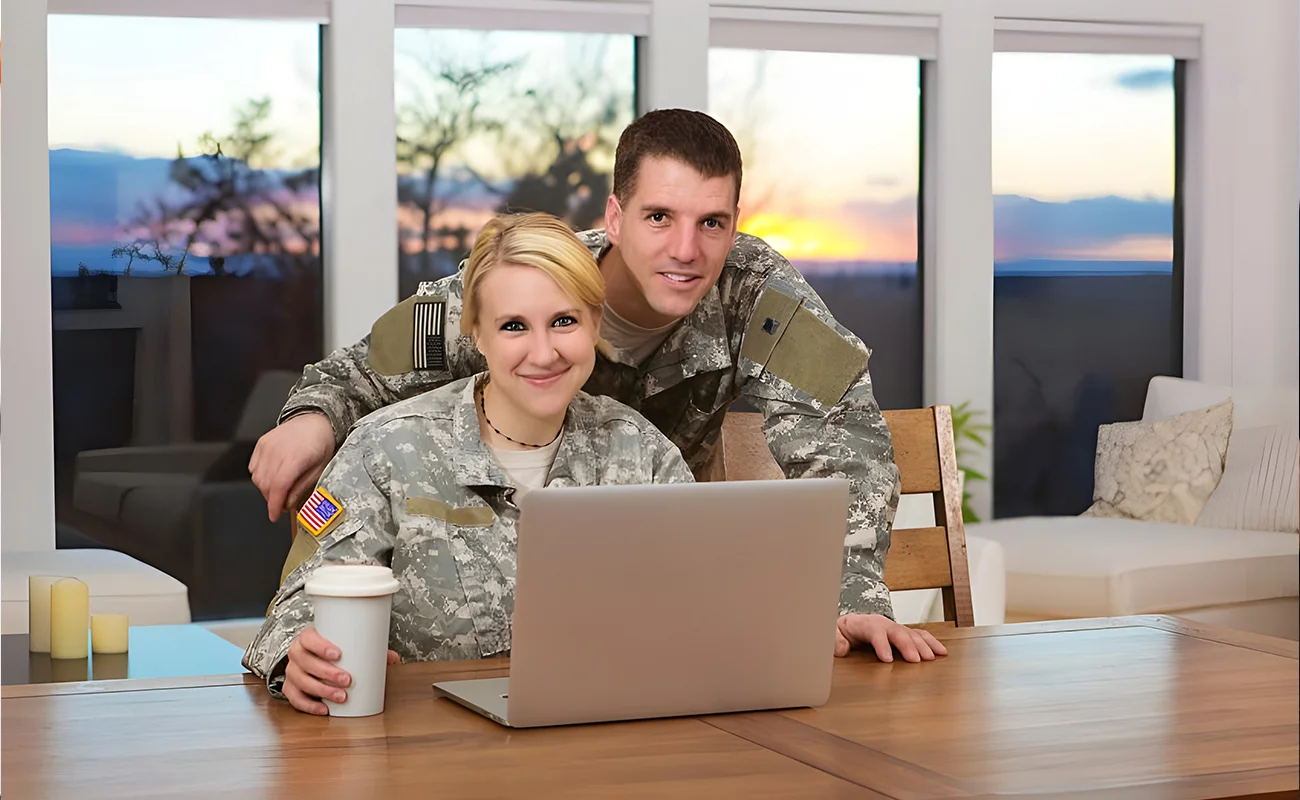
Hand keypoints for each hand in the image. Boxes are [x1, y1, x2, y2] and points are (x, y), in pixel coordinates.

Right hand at [249, 411, 336, 522]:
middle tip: (283, 503)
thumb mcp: (320, 468)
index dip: (274, 505)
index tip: (274, 516)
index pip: (278, 487)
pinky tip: (272, 477)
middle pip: (266, 485)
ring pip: (257, 478)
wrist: (314, 420)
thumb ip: (302, 487)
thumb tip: (288, 503)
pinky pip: (253, 467)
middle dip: (272, 499)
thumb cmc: (320, 443)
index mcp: (295, 458)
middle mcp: (277, 451)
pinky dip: (260, 476)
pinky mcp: (261, 443)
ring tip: (280, 489)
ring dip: (266, 489)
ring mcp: (266, 446)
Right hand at [283, 627, 400, 715]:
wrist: (314, 655)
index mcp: (307, 638)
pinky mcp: (291, 688)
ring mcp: (292, 671)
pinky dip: (309, 705)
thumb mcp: (348, 644)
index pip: (308, 638)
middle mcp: (296, 653)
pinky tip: (324, 709)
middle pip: (305, 662)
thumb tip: (394, 658)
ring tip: (341, 697)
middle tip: (347, 680)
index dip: (320, 646)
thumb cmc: (333, 649)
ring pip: (300, 681)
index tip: (338, 654)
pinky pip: (295, 698)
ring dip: (321, 690)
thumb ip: (370, 649)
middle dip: (326, 672)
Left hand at [834, 613, 947, 662]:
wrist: (849, 625)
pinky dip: (931, 643)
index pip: (874, 630)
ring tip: (932, 658)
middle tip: (915, 660)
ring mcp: (894, 628)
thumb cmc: (842, 632)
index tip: (887, 659)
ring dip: (923, 645)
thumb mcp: (832, 634)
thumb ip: (835, 640)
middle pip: (897, 631)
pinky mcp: (903, 635)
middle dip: (907, 645)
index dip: (881, 644)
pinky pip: (920, 636)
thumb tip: (841, 648)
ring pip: (912, 633)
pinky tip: (941, 653)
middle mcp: (883, 623)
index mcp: (864, 623)